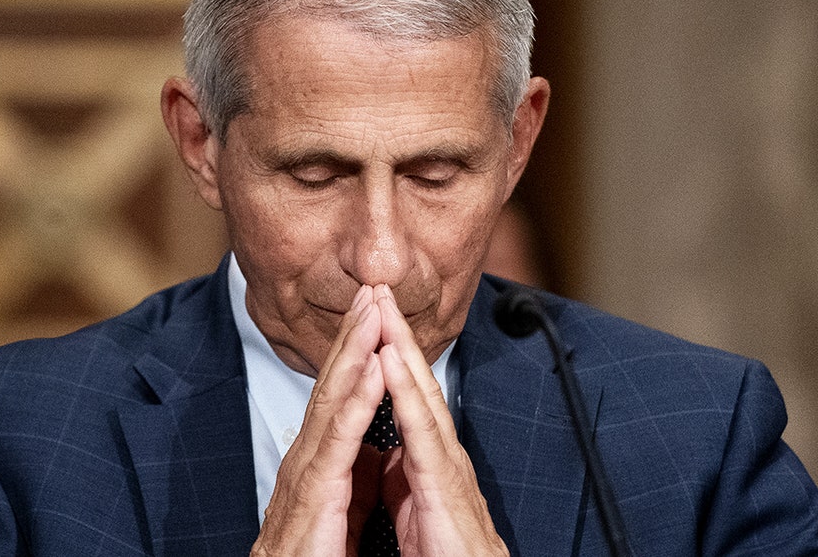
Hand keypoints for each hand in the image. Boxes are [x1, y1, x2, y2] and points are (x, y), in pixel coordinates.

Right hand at [252, 285, 386, 555]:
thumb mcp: (339, 511)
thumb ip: (355, 477)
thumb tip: (374, 451)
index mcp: (317, 462)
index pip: (338, 395)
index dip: (355, 351)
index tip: (373, 313)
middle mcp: (306, 458)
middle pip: (332, 384)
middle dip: (353, 334)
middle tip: (372, 289)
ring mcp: (306, 474)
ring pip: (333, 399)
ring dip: (356, 350)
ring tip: (374, 311)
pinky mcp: (316, 495)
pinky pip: (340, 440)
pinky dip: (358, 399)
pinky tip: (373, 366)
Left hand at [374, 285, 507, 555]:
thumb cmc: (448, 555)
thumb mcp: (413, 507)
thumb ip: (400, 476)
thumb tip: (385, 456)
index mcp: (427, 457)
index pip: (405, 393)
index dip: (387, 354)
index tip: (369, 317)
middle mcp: (440, 451)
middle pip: (415, 380)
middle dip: (395, 332)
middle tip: (377, 287)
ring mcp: (446, 463)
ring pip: (421, 392)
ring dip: (400, 346)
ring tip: (381, 305)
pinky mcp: (443, 483)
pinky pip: (421, 430)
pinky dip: (404, 391)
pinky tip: (388, 359)